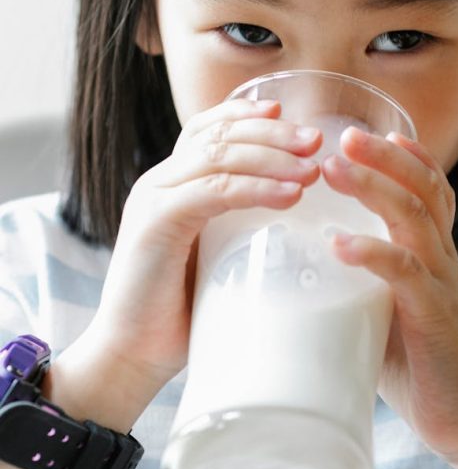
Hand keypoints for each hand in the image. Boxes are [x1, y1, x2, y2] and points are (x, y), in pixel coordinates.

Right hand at [82, 98, 320, 406]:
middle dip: (271, 132)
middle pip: (218, 135)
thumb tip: (295, 217)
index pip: (205, 129)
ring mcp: (152, 199)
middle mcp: (158, 183)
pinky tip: (289, 195)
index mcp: (170, 185)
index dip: (244, 114)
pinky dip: (256, 189)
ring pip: (218, 156)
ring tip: (311, 170)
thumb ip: (236, 229)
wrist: (130, 357)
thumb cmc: (181, 314)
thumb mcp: (214, 257)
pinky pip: (213, 191)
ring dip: (271, 157)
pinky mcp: (155, 224)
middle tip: (315, 139)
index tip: (286, 111)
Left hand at [322, 129, 457, 468]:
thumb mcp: (387, 315)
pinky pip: (405, 272)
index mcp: (433, 255)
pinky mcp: (434, 317)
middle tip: (343, 134)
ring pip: (413, 217)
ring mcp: (442, 284)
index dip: (407, 156)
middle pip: (422, 187)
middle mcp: (442, 260)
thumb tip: (300, 279)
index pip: (430, 190)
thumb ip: (359, 290)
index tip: (371, 131)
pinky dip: (371, 252)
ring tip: (333, 167)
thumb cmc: (422, 368)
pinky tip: (338, 243)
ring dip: (372, 187)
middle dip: (383, 155)